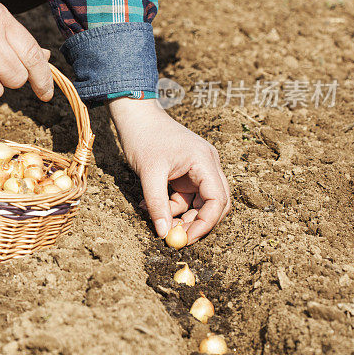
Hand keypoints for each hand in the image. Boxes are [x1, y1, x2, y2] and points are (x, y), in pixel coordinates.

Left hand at [108, 98, 230, 243]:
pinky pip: (185, 196)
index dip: (206, 223)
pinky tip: (149, 205)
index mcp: (205, 161)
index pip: (218, 199)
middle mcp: (207, 165)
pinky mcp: (186, 172)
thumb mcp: (149, 173)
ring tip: (154, 216)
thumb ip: (157, 204)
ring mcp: (198, 168)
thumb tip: (164, 233)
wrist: (135, 115)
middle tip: (176, 237)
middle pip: (215, 203)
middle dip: (196, 222)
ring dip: (179, 214)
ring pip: (197, 202)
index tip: (187, 239)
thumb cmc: (143, 137)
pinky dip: (170, 205)